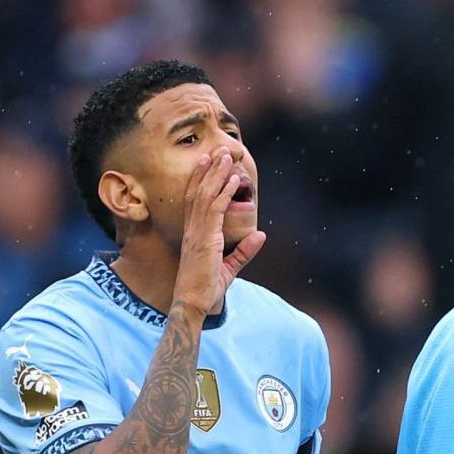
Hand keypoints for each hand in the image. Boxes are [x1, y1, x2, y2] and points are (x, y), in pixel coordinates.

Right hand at [173, 148, 264, 315]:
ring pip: (206, 195)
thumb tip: (260, 236)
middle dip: (209, 170)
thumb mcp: (230, 268)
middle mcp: (193, 229)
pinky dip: (223, 192)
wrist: (194, 302)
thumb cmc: (206, 288)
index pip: (196, 200)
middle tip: (219, 151)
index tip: (208, 163)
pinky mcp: (205, 238)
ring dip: (217, 174)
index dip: (201, 180)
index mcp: (195, 234)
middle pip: (199, 192)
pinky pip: (214, 209)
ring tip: (225, 156)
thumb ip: (244, 251)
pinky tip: (233, 180)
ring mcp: (197, 232)